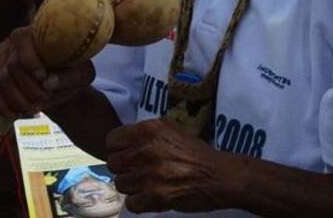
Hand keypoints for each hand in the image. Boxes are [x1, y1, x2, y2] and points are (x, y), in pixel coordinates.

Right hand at [0, 26, 94, 117]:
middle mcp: (12, 40)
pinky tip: (15, 113)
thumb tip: (48, 82)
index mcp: (36, 31)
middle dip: (29, 88)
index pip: (23, 41)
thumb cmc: (72, 74)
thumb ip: (70, 76)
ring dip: (17, 99)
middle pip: (13, 65)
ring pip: (0, 79)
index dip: (30, 61)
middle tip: (44, 99)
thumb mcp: (82, 74)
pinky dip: (1, 104)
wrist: (58, 85)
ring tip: (34, 108)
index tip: (43, 78)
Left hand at [106, 118, 237, 213]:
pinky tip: (154, 196)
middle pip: (113, 163)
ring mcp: (150, 174)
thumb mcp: (173, 130)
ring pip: (120, 184)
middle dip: (125, 168)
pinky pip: (131, 203)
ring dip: (132, 186)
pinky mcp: (155, 197)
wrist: (220, 175)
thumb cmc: (196, 152)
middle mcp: (147, 149)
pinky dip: (141, 202)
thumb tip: (124, 141)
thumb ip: (148, 133)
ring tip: (149, 183)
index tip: (127, 154)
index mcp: (150, 129)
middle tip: (139, 171)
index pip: (112, 140)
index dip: (118, 149)